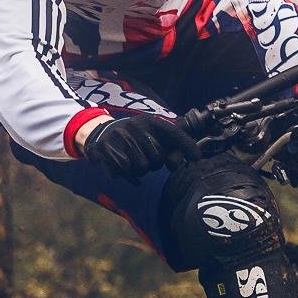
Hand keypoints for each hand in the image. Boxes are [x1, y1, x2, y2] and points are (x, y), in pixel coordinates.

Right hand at [79, 113, 196, 179]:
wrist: (100, 134)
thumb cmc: (134, 138)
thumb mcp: (151, 135)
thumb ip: (173, 146)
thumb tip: (196, 157)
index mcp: (148, 121)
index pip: (172, 132)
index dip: (186, 144)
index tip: (197, 157)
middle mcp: (135, 126)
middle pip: (157, 158)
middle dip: (154, 163)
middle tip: (146, 158)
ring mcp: (119, 137)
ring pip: (142, 167)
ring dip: (140, 170)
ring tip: (134, 161)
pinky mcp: (105, 150)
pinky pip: (126, 172)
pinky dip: (128, 176)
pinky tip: (124, 168)